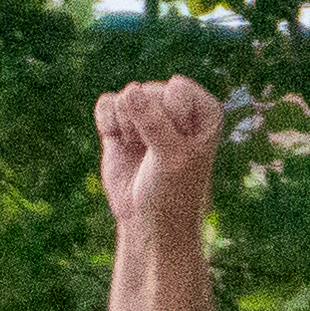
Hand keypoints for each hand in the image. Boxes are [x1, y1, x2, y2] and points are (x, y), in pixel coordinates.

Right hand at [98, 77, 237, 236]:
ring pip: (126, 96)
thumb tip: (130, 91)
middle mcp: (177, 103)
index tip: (178, 149)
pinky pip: (106, 103)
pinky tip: (121, 144)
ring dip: (128, 129)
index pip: (176, 89)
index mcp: (203, 109)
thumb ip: (155, 123)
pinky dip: (108, 125)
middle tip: (156, 155)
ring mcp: (148, 109)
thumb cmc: (172, 192)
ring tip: (141, 152)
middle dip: (146, 127)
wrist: (147, 221)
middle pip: (149, 91)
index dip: (172, 120)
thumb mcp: (172, 158)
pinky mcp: (121, 119)